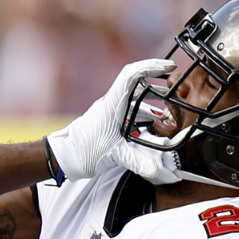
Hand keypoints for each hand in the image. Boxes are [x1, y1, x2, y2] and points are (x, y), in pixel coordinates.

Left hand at [47, 58, 175, 179]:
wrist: (63, 158)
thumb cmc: (82, 151)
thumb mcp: (114, 156)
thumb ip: (138, 162)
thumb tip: (158, 171)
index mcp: (112, 104)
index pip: (132, 74)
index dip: (151, 66)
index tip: (170, 67)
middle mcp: (111, 104)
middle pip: (136, 85)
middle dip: (157, 85)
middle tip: (175, 90)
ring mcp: (109, 113)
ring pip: (134, 101)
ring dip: (152, 103)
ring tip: (168, 111)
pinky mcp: (108, 122)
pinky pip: (129, 113)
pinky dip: (143, 116)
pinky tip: (153, 125)